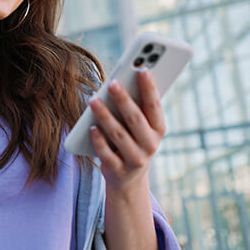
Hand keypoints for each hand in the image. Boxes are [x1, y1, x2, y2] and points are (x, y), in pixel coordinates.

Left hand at [88, 69, 166, 191]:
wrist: (127, 179)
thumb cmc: (132, 140)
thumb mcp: (139, 126)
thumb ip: (135, 106)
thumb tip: (121, 81)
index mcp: (158, 130)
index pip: (155, 107)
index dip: (150, 88)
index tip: (142, 69)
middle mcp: (150, 145)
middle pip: (136, 119)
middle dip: (124, 100)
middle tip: (112, 82)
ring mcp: (135, 160)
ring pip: (119, 135)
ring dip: (105, 116)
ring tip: (93, 100)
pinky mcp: (118, 171)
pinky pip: (106, 154)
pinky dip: (99, 140)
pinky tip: (91, 127)